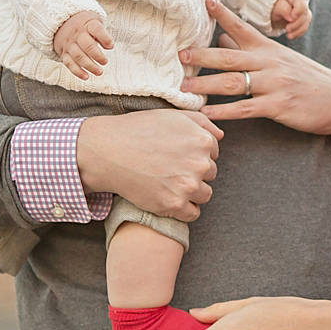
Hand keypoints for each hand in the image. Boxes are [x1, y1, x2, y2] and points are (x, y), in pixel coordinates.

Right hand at [53, 11, 112, 79]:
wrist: (61, 22)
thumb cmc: (84, 24)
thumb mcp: (94, 21)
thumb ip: (102, 33)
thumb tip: (109, 46)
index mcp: (87, 24)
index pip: (97, 29)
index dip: (105, 38)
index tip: (111, 46)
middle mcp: (77, 34)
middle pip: (87, 45)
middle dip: (97, 55)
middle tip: (105, 62)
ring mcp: (69, 44)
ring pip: (78, 56)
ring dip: (89, 66)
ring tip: (99, 72)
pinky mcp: (64, 52)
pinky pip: (69, 63)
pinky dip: (77, 71)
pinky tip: (86, 76)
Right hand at [75, 110, 222, 220]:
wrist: (110, 152)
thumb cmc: (140, 130)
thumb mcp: (173, 116)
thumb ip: (202, 123)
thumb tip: (220, 136)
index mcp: (203, 141)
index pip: (213, 154)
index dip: (195, 154)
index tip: (177, 155)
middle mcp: (200, 164)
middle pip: (210, 174)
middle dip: (194, 172)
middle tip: (171, 168)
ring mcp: (188, 186)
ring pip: (204, 195)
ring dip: (191, 192)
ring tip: (170, 183)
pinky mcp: (174, 205)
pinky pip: (193, 213)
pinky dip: (183, 209)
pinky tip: (169, 197)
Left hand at [180, 0, 330, 141]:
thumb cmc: (309, 80)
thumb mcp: (281, 60)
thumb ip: (250, 50)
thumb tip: (223, 37)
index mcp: (270, 49)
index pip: (243, 26)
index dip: (223, 13)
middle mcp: (270, 63)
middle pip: (230, 56)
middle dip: (203, 55)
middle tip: (180, 54)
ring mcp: (274, 84)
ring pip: (233, 83)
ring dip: (206, 84)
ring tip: (184, 87)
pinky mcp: (278, 106)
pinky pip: (246, 108)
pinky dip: (224, 112)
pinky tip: (206, 114)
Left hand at [269, 0, 311, 38]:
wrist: (269, 13)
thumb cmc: (270, 7)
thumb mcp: (273, 7)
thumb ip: (282, 9)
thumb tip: (292, 18)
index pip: (300, 0)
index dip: (299, 10)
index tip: (292, 18)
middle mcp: (300, 2)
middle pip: (304, 12)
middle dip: (297, 23)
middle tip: (287, 29)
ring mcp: (302, 11)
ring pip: (306, 20)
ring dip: (298, 30)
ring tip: (288, 35)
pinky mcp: (302, 20)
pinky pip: (304, 27)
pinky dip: (298, 33)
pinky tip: (290, 35)